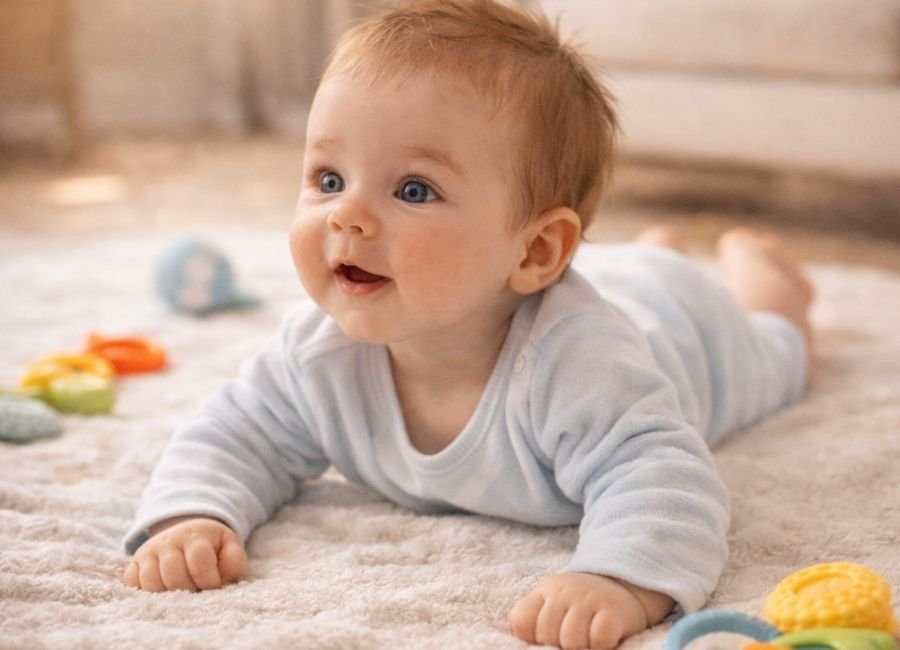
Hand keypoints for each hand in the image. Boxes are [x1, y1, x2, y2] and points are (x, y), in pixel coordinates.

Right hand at [122, 516, 246, 591]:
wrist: (187, 532)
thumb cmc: (211, 546)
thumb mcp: (229, 546)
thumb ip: (234, 561)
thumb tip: (223, 578)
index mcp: (194, 536)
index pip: (199, 562)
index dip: (209, 580)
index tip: (214, 585)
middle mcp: (168, 541)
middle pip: (173, 576)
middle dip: (189, 589)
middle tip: (197, 589)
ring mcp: (148, 552)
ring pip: (151, 582)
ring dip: (168, 594)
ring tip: (181, 591)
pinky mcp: (134, 563)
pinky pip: (132, 582)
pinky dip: (145, 591)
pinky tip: (162, 589)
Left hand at [507, 572, 673, 648]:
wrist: (625, 584)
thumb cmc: (582, 604)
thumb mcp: (554, 603)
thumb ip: (536, 619)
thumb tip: (525, 643)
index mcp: (546, 590)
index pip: (521, 620)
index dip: (531, 636)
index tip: (544, 638)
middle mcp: (565, 591)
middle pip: (546, 635)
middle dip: (557, 645)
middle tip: (571, 640)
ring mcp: (590, 599)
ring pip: (571, 641)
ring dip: (580, 648)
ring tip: (587, 641)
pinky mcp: (614, 611)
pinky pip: (599, 640)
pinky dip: (601, 646)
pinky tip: (603, 640)